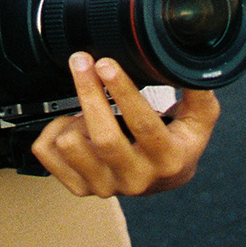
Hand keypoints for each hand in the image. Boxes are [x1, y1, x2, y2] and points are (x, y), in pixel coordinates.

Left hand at [31, 53, 219, 196]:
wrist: (163, 178)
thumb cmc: (178, 141)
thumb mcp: (199, 118)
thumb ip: (197, 90)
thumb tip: (185, 58)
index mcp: (168, 160)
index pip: (143, 125)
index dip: (122, 91)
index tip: (106, 63)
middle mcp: (136, 179)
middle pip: (104, 137)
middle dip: (89, 91)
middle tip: (82, 60)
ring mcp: (106, 186)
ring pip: (70, 145)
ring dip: (74, 116)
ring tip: (86, 108)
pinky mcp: (80, 188)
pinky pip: (47, 153)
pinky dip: (53, 130)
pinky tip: (72, 125)